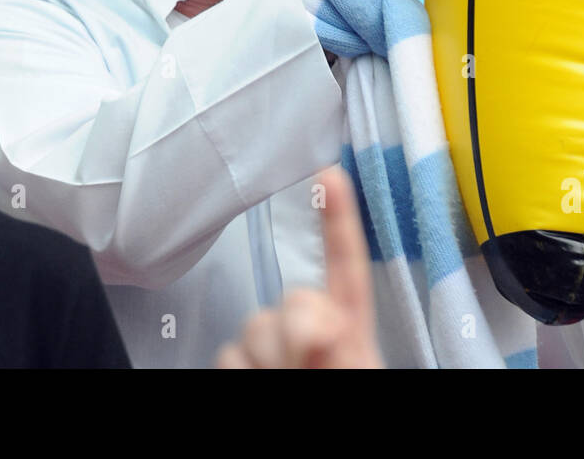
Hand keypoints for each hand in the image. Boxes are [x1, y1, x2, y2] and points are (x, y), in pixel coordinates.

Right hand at [216, 167, 382, 368]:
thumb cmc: (344, 409)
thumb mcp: (356, 374)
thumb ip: (343, 350)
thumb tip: (316, 327)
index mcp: (350, 328)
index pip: (345, 264)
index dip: (338, 218)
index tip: (330, 174)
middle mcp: (310, 333)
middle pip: (291, 298)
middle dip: (295, 329)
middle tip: (306, 365)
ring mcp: (273, 350)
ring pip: (254, 326)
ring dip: (267, 358)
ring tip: (285, 380)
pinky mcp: (241, 364)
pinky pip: (227, 356)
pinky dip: (242, 374)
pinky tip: (257, 382)